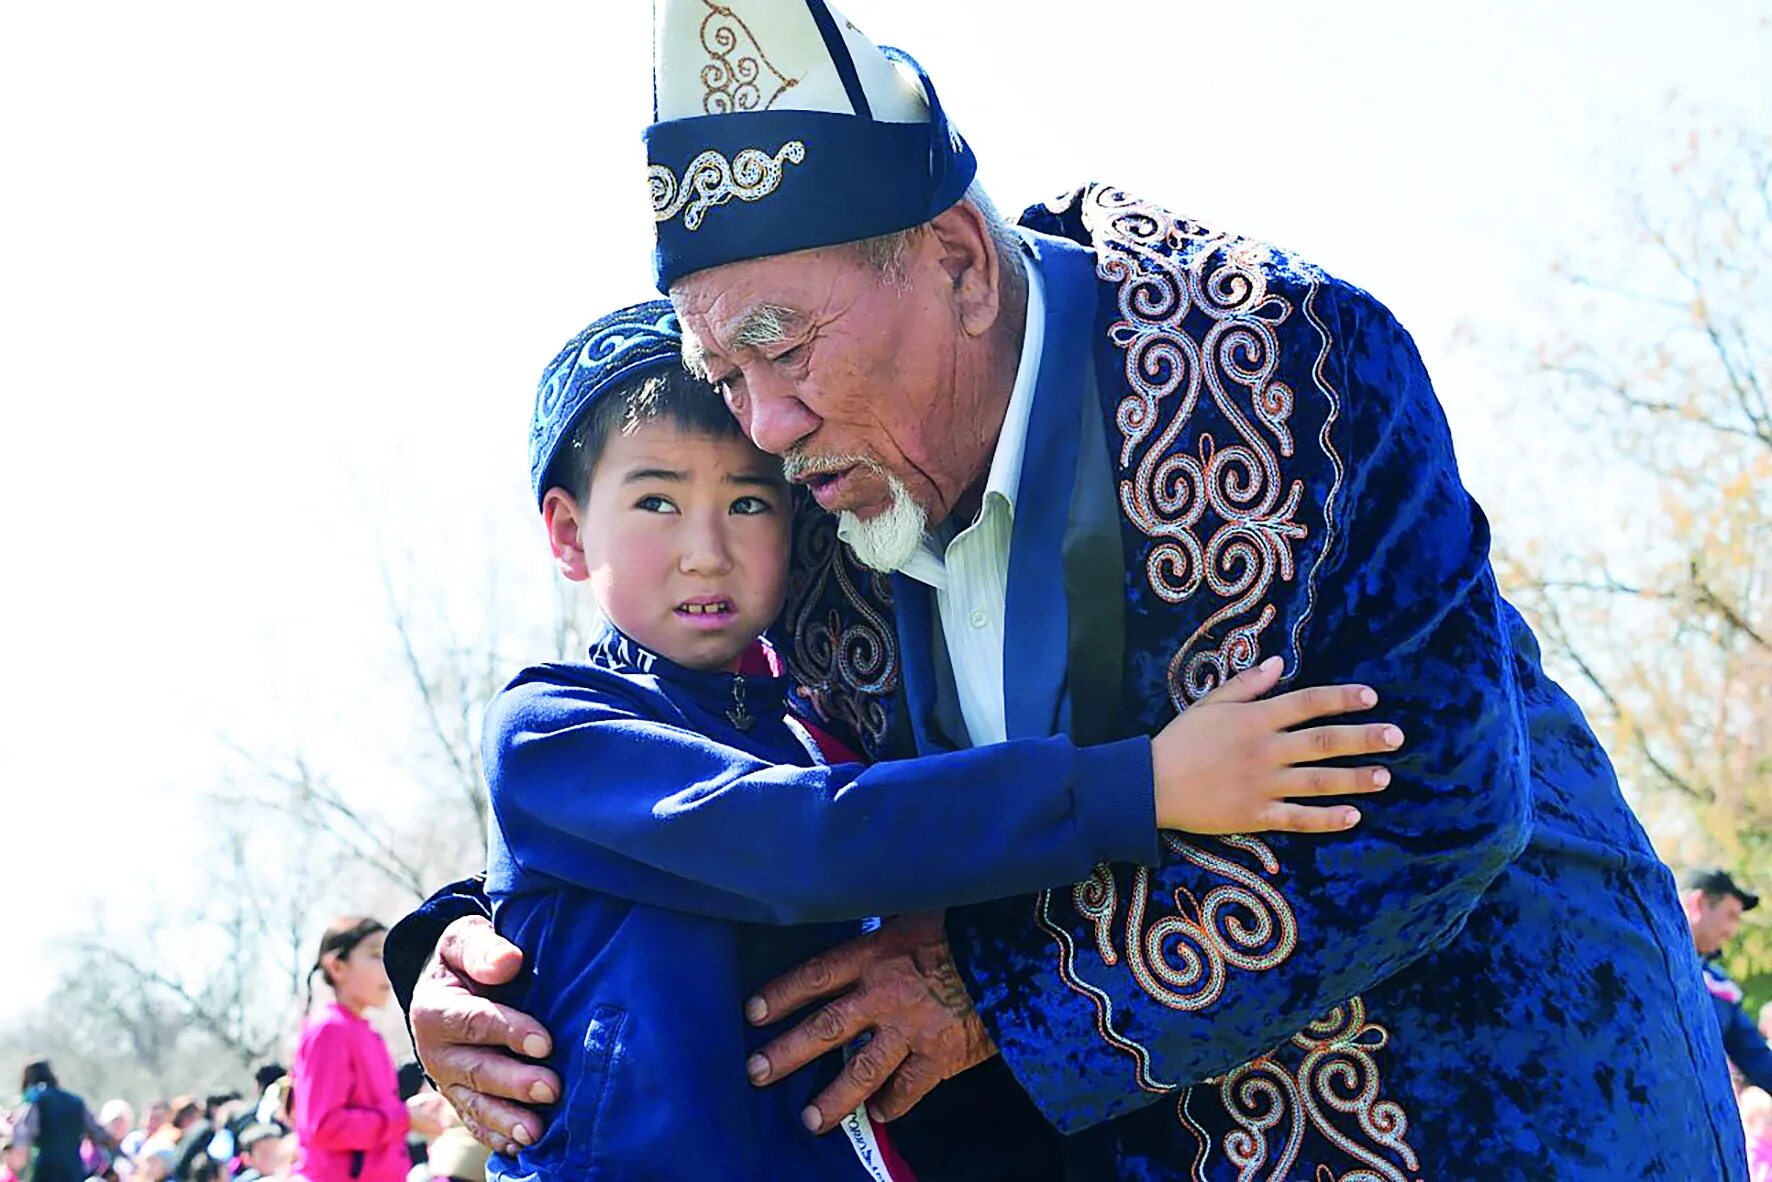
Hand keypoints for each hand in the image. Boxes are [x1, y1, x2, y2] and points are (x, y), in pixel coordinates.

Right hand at [409, 915, 558, 1154]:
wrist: (450, 984)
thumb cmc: (468, 958)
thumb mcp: (466, 939)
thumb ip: (482, 948)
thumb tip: (508, 961)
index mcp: (435, 1008)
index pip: (475, 1021)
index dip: (509, 1031)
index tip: (544, 1043)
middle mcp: (435, 1051)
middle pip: (476, 1070)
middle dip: (514, 1083)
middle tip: (551, 1089)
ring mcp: (447, 1080)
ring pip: (475, 1105)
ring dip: (506, 1120)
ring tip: (536, 1132)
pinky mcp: (460, 1098)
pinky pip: (474, 1122)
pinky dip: (496, 1137)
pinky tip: (520, 1148)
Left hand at [743, 912, 994, 1133]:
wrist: (1017, 954)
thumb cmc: (965, 925)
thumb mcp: (916, 910)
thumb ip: (886, 923)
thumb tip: (866, 911)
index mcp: (875, 955)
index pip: (816, 976)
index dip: (782, 995)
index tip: (753, 1013)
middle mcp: (884, 995)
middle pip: (825, 1028)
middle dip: (787, 1052)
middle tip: (757, 1071)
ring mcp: (911, 1030)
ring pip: (861, 1070)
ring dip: (832, 1097)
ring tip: (809, 1119)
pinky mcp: (939, 1057)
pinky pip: (908, 1089)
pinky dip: (892, 1104)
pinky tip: (878, 1114)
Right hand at [1152, 656, 1402, 833]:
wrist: (1151, 784)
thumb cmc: (1179, 740)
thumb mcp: (1209, 703)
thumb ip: (1246, 684)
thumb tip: (1279, 662)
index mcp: (1254, 718)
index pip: (1307, 702)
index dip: (1341, 698)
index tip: (1371, 696)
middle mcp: (1265, 750)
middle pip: (1323, 740)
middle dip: (1363, 738)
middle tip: (1397, 736)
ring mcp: (1263, 784)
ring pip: (1319, 780)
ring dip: (1355, 778)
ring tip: (1385, 776)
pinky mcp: (1256, 815)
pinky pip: (1299, 818)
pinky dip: (1327, 818)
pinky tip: (1353, 815)